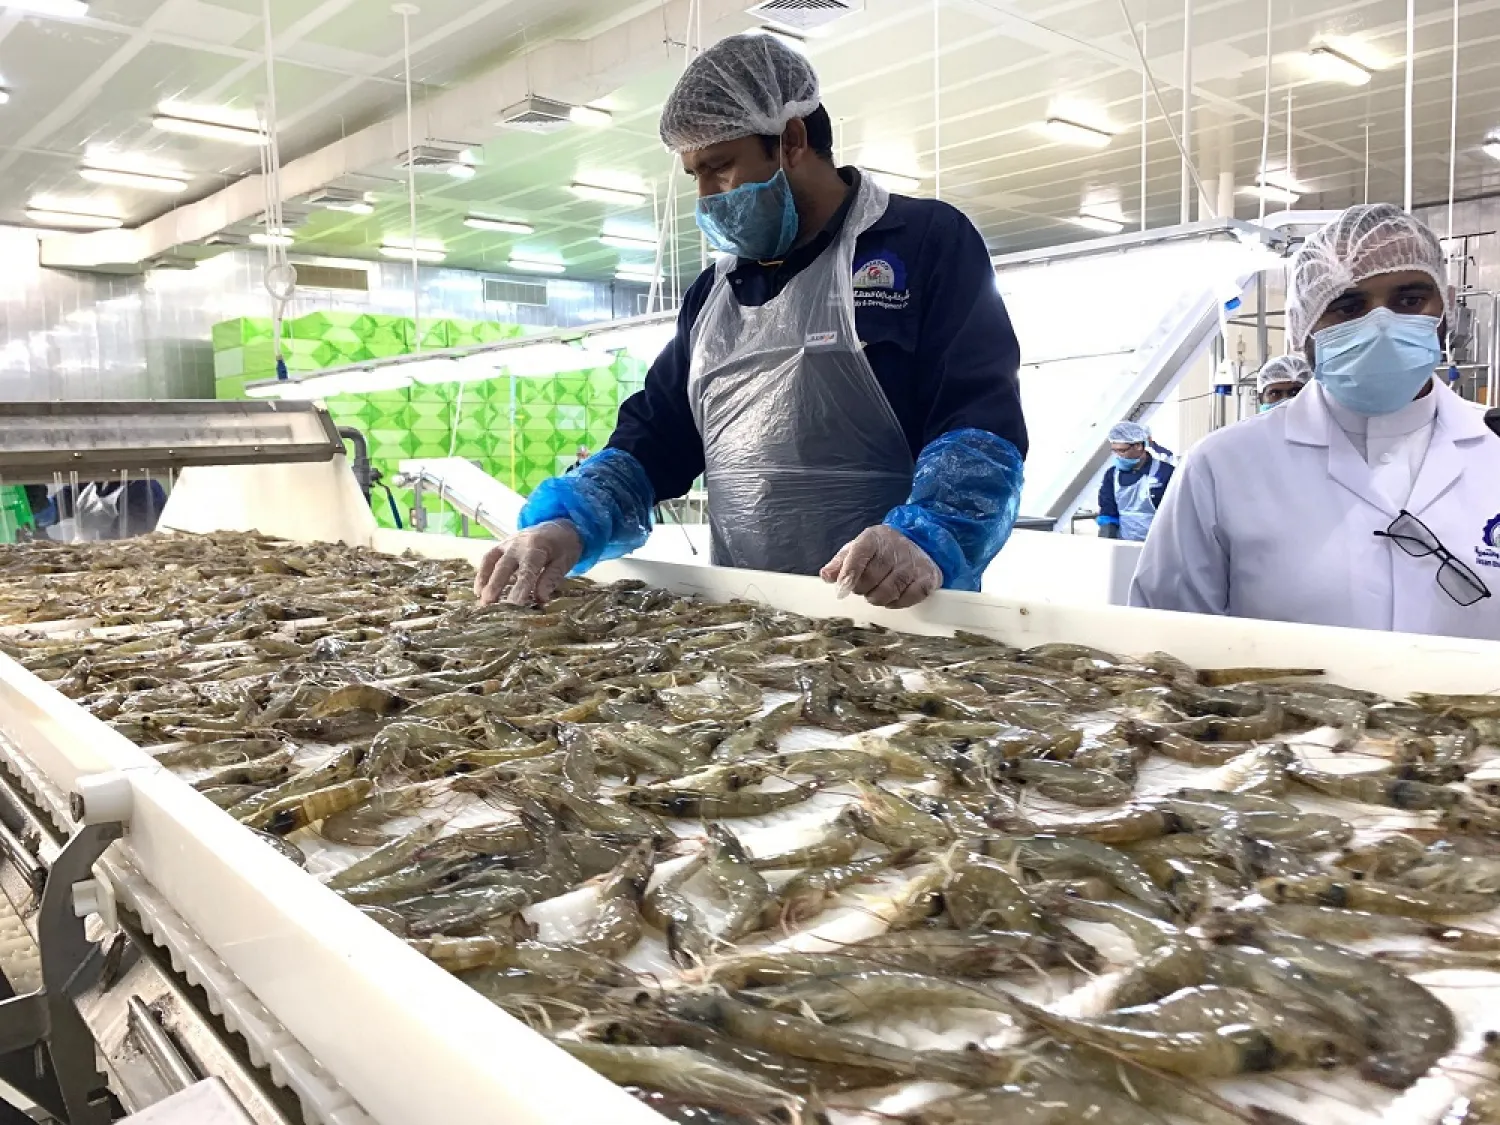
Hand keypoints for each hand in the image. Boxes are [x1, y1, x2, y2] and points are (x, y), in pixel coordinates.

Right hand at [473, 520, 583, 606]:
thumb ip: (551, 579)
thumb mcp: (564, 562)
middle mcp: (518, 545)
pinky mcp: (501, 546)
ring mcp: (507, 544)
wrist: (558, 526)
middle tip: (488, 605)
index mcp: (537, 549)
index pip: (527, 571)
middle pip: (504, 566)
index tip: (515, 605)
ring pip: (492, 561)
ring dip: (484, 581)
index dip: (520, 588)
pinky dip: (482, 574)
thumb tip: (540, 599)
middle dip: (495, 586)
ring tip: (481, 601)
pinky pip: (488, 558)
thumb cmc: (563, 547)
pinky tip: (479, 590)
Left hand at [820, 525, 940, 608]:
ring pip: (887, 593)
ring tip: (877, 591)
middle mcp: (895, 548)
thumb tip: (826, 576)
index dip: (849, 574)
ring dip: (877, 598)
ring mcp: (913, 563)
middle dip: (862, 589)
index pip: (858, 556)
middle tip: (864, 586)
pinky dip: (896, 603)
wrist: (919, 542)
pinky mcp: (928, 577)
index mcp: (873, 538)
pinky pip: (907, 599)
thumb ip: (840, 563)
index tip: (842, 589)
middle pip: (870, 579)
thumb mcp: (858, 549)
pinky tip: (893, 595)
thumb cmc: (881, 550)